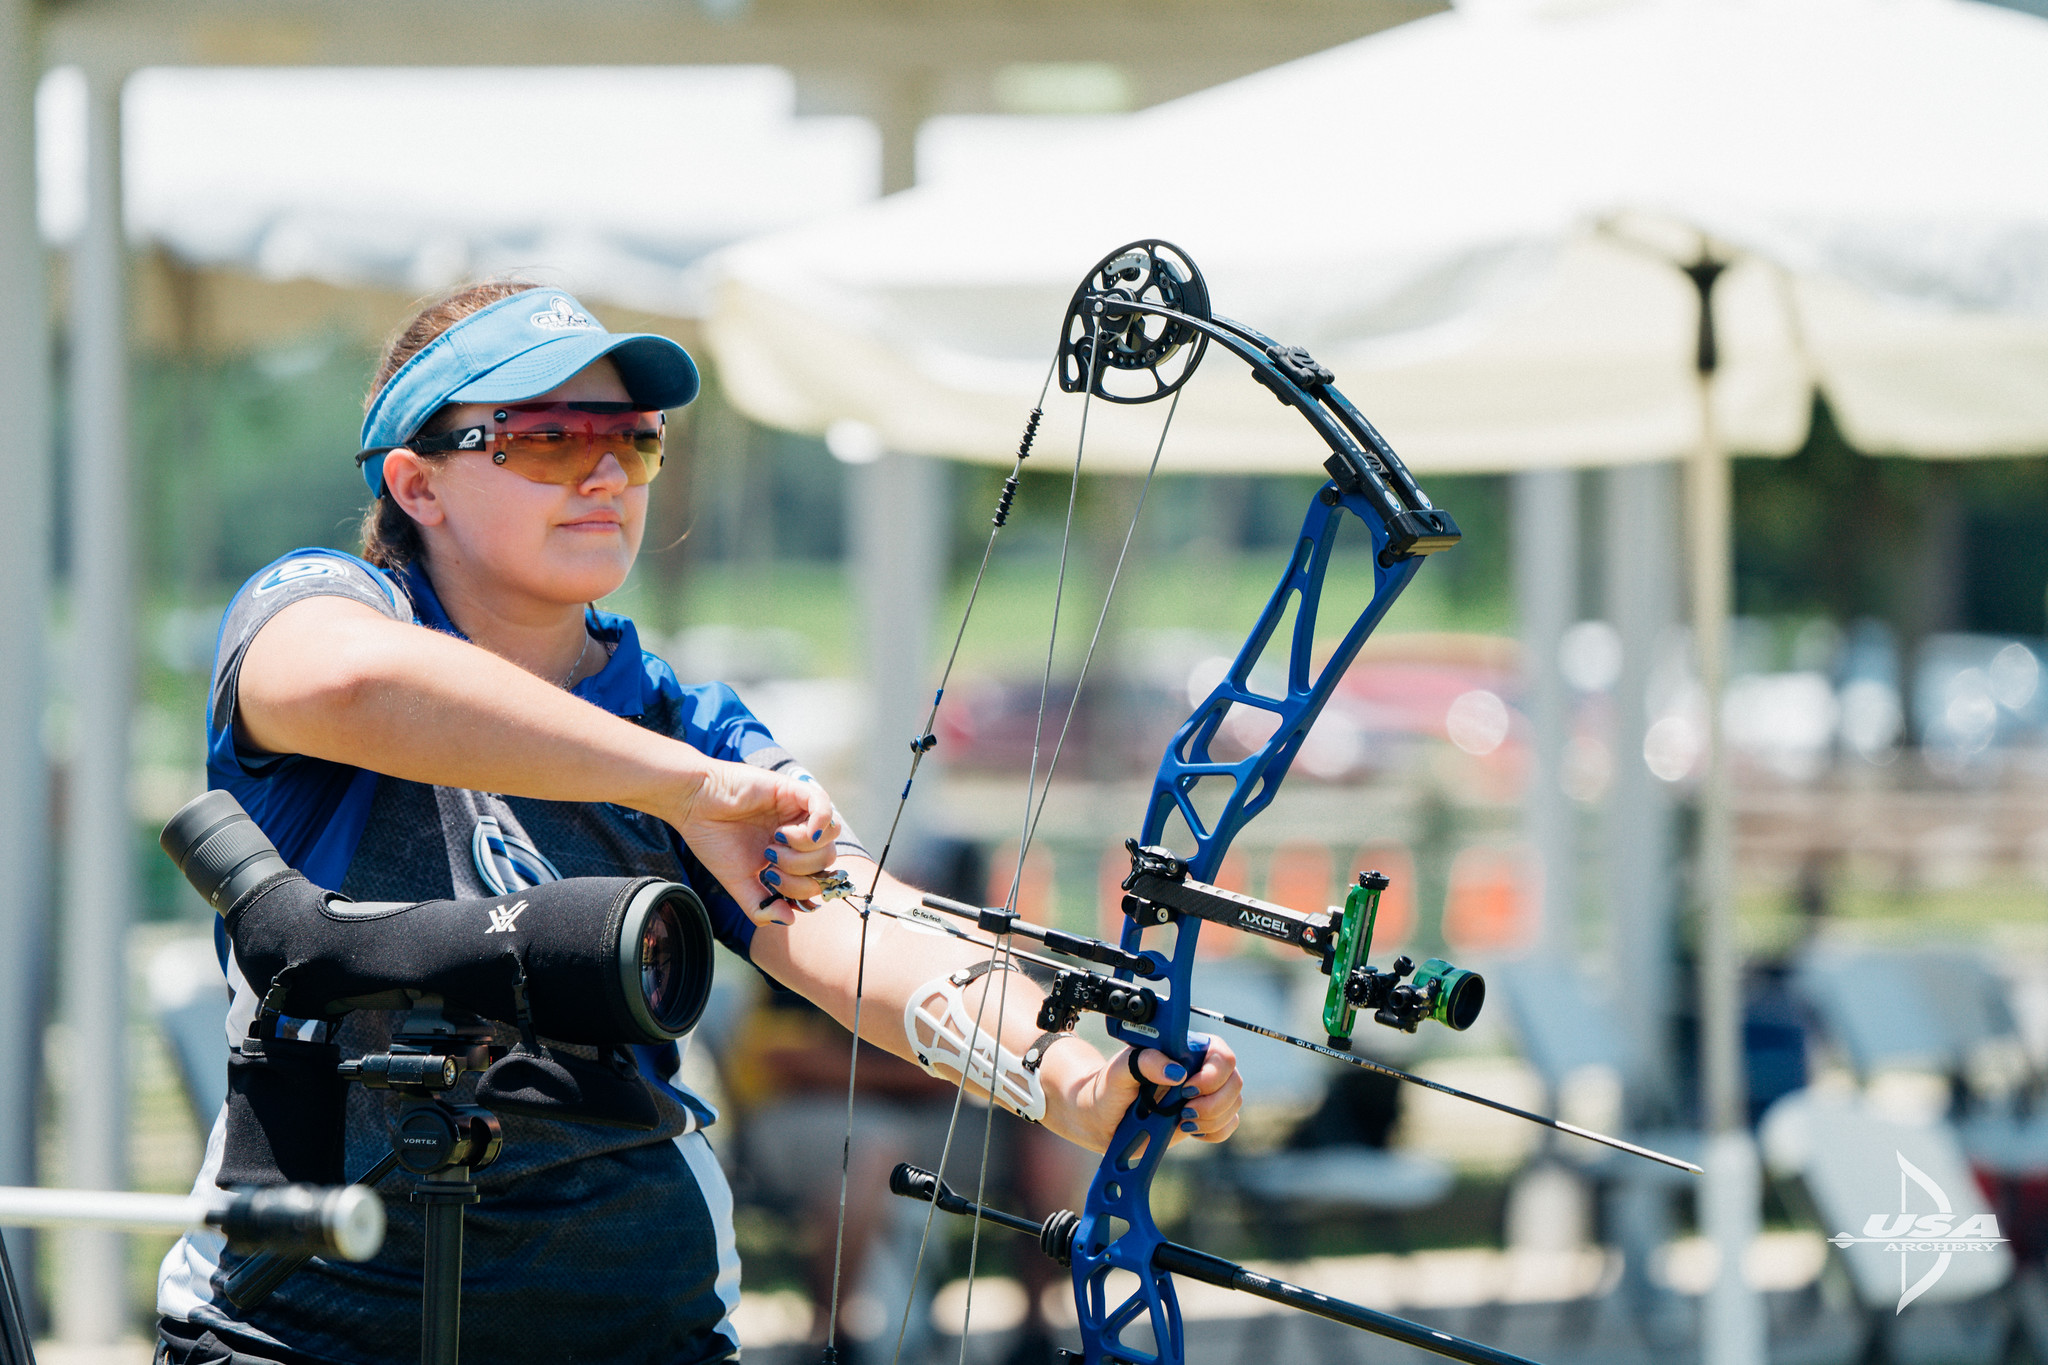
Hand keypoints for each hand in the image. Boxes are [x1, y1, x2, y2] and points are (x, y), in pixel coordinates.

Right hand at [666, 759, 839, 925]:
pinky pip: (824, 806)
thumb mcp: (738, 882)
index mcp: (791, 853)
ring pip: (831, 836)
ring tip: (774, 844)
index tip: (774, 885)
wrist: (692, 806)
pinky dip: (818, 824)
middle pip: (828, 859)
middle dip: (800, 871)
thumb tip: (790, 920)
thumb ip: (762, 905)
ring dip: (803, 850)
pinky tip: (788, 833)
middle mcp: (800, 831)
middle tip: (769, 861)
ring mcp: (798, 810)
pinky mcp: (793, 790)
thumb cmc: (714, 839)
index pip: (819, 877)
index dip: (803, 890)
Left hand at [1064, 1033, 1240, 1153]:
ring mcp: (1205, 1094)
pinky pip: (1229, 1125)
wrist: (1102, 1119)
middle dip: (1213, 1102)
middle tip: (1184, 1111)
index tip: (1186, 1089)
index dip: (1212, 1074)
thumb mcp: (1119, 1070)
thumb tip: (1176, 1072)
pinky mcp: (1205, 1118)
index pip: (1221, 1053)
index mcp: (1185, 1049)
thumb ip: (1145, 1062)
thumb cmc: (1109, 1088)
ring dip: (1212, 1118)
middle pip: (1234, 1081)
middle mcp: (1200, 1069)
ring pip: (1234, 1104)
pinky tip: (1189, 1130)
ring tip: (1182, 1121)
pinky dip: (1214, 1131)